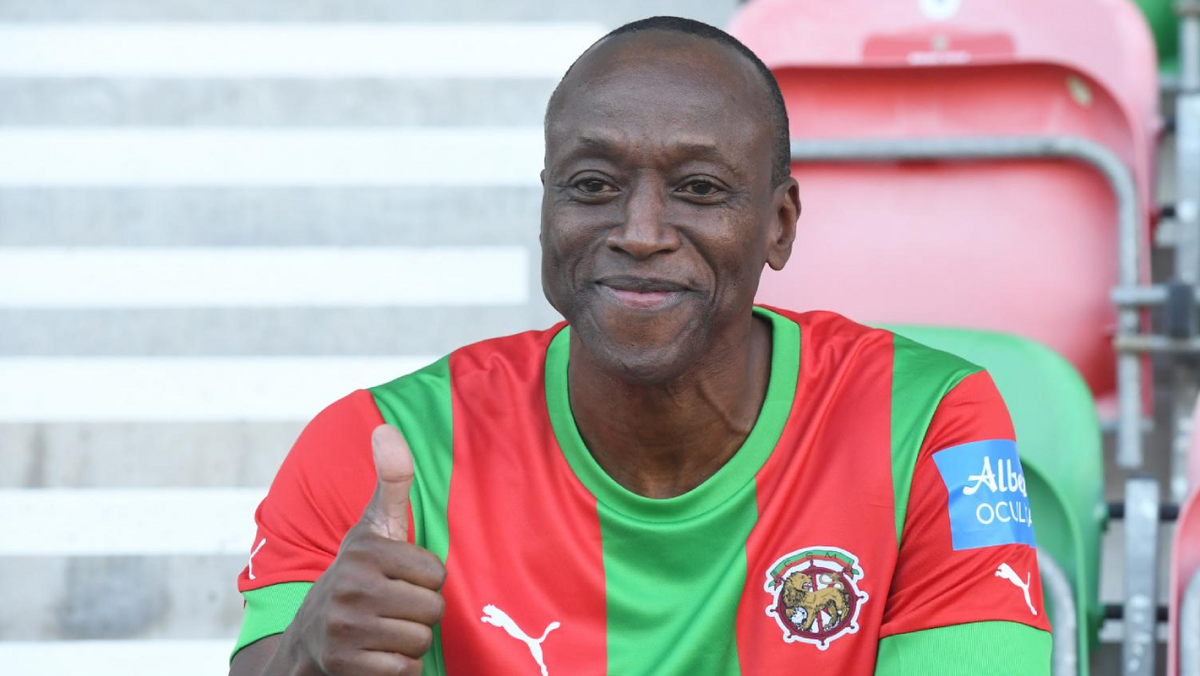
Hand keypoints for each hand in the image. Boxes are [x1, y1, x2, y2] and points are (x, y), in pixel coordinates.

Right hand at [290, 424, 445, 675]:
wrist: (307, 638)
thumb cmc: (355, 575)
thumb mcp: (371, 528)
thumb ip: (390, 482)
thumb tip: (387, 428)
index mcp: (363, 551)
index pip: (435, 573)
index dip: (425, 580)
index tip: (399, 579)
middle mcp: (349, 588)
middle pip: (432, 609)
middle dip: (420, 613)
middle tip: (393, 607)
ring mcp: (344, 629)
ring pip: (420, 640)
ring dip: (409, 641)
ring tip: (384, 629)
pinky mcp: (345, 665)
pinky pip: (405, 670)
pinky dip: (398, 667)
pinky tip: (377, 654)